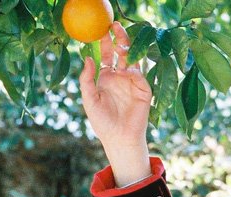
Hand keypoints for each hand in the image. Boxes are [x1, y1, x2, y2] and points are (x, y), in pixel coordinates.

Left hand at [79, 21, 152, 185]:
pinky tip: (126, 70)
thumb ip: (86, 80)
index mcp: (106, 78)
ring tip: (120, 40)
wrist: (118, 138)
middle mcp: (120, 77)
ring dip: (128, 49)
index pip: (107, 55)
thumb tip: (87, 58)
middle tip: (115, 25)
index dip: (105, 43)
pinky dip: (133, 70)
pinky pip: (140, 74)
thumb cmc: (102, 122)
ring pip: (132, 59)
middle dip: (119, 38)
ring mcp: (133, 81)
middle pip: (121, 52)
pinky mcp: (144, 88)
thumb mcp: (89, 100)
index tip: (101, 30)